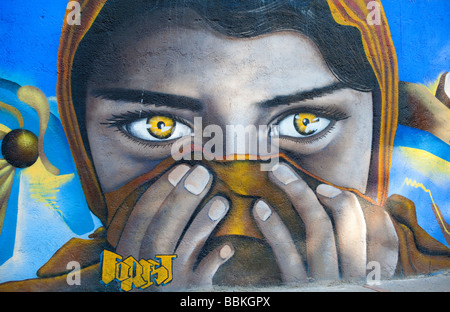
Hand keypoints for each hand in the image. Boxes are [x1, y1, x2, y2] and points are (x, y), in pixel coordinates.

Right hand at [115, 164, 233, 290]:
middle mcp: (142, 272)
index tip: (179, 169)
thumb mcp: (147, 257)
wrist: (173, 302)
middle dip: (180, 200)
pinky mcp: (189, 296)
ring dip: (201, 223)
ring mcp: (165, 286)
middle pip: (158, 232)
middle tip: (201, 174)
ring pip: (179, 251)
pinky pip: (202, 278)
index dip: (158, 192)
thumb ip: (153, 231)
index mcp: (130, 258)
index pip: (138, 220)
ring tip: (222, 202)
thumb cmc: (159, 278)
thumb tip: (178, 187)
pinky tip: (229, 247)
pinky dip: (215, 260)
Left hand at [252, 163, 397, 283]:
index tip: (332, 189)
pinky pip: (289, 256)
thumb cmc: (330, 294)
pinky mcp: (302, 292)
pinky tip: (260, 209)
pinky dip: (275, 229)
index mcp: (372, 278)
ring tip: (275, 175)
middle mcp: (356, 279)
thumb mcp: (347, 282)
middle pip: (347, 225)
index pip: (384, 239)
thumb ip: (350, 260)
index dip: (361, 209)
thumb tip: (336, 222)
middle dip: (320, 190)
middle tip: (284, 169)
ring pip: (319, 232)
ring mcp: (329, 284)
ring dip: (297, 197)